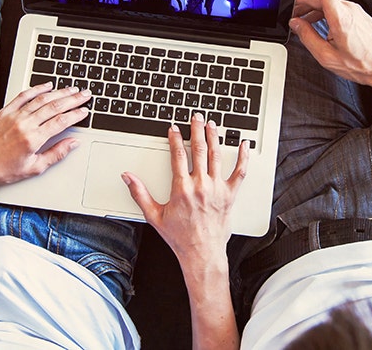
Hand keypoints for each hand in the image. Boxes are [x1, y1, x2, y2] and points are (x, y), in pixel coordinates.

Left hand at [0, 82, 90, 188]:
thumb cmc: (3, 170)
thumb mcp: (34, 168)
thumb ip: (56, 154)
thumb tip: (73, 143)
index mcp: (33, 139)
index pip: (61, 121)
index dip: (76, 115)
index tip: (85, 110)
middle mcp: (24, 124)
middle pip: (55, 106)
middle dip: (73, 99)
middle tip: (85, 95)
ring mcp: (15, 115)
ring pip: (42, 99)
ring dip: (60, 92)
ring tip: (72, 89)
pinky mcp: (6, 111)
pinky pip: (24, 95)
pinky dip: (37, 89)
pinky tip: (48, 86)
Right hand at [122, 113, 247, 266]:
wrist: (202, 254)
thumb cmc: (179, 237)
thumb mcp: (154, 216)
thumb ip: (139, 194)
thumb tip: (127, 177)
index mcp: (182, 188)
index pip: (178, 154)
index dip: (175, 138)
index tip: (174, 128)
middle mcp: (200, 185)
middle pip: (199, 149)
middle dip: (197, 130)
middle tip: (196, 117)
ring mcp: (217, 189)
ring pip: (216, 156)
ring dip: (214, 137)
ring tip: (212, 124)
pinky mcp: (230, 194)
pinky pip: (240, 172)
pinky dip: (243, 157)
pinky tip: (244, 144)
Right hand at [289, 0, 371, 86]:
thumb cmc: (362, 64)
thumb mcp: (327, 57)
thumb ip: (307, 37)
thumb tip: (296, 24)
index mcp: (340, 18)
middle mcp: (348, 9)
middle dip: (299, 1)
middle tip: (288, 13)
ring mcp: (353, 9)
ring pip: (324, 1)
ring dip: (309, 8)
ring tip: (300, 23)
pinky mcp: (356, 13)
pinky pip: (333, 6)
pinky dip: (320, 12)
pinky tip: (315, 24)